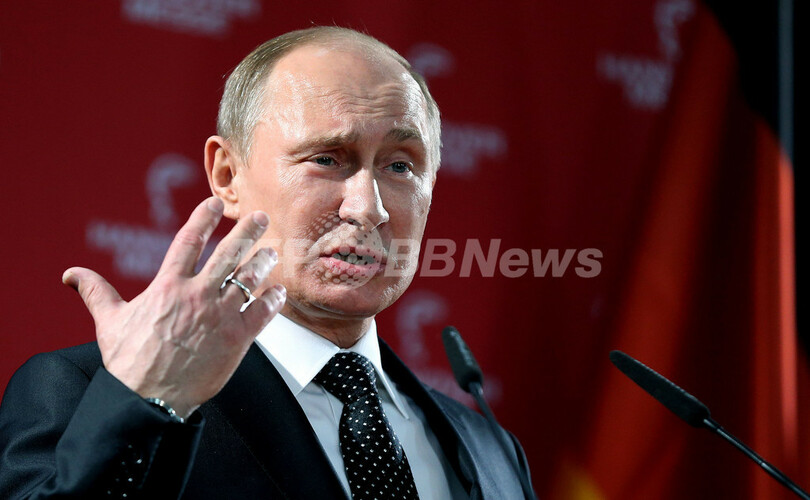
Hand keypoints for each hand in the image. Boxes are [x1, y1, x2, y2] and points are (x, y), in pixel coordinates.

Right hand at [62, 197, 284, 417]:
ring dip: (264, 262)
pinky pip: (262, 311)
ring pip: (249, 278)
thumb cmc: (129, 362)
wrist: (149, 399)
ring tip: (272, 252)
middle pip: (229, 253)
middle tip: (261, 218)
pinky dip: (272, 299)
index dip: (203, 218)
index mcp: (168, 286)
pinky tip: (278, 292)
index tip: (214, 203)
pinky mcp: (237, 338)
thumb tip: (71, 275)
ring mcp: (220, 315)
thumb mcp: (108, 322)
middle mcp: (197, 295)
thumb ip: (96, 292)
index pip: (189, 241)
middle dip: (247, 231)